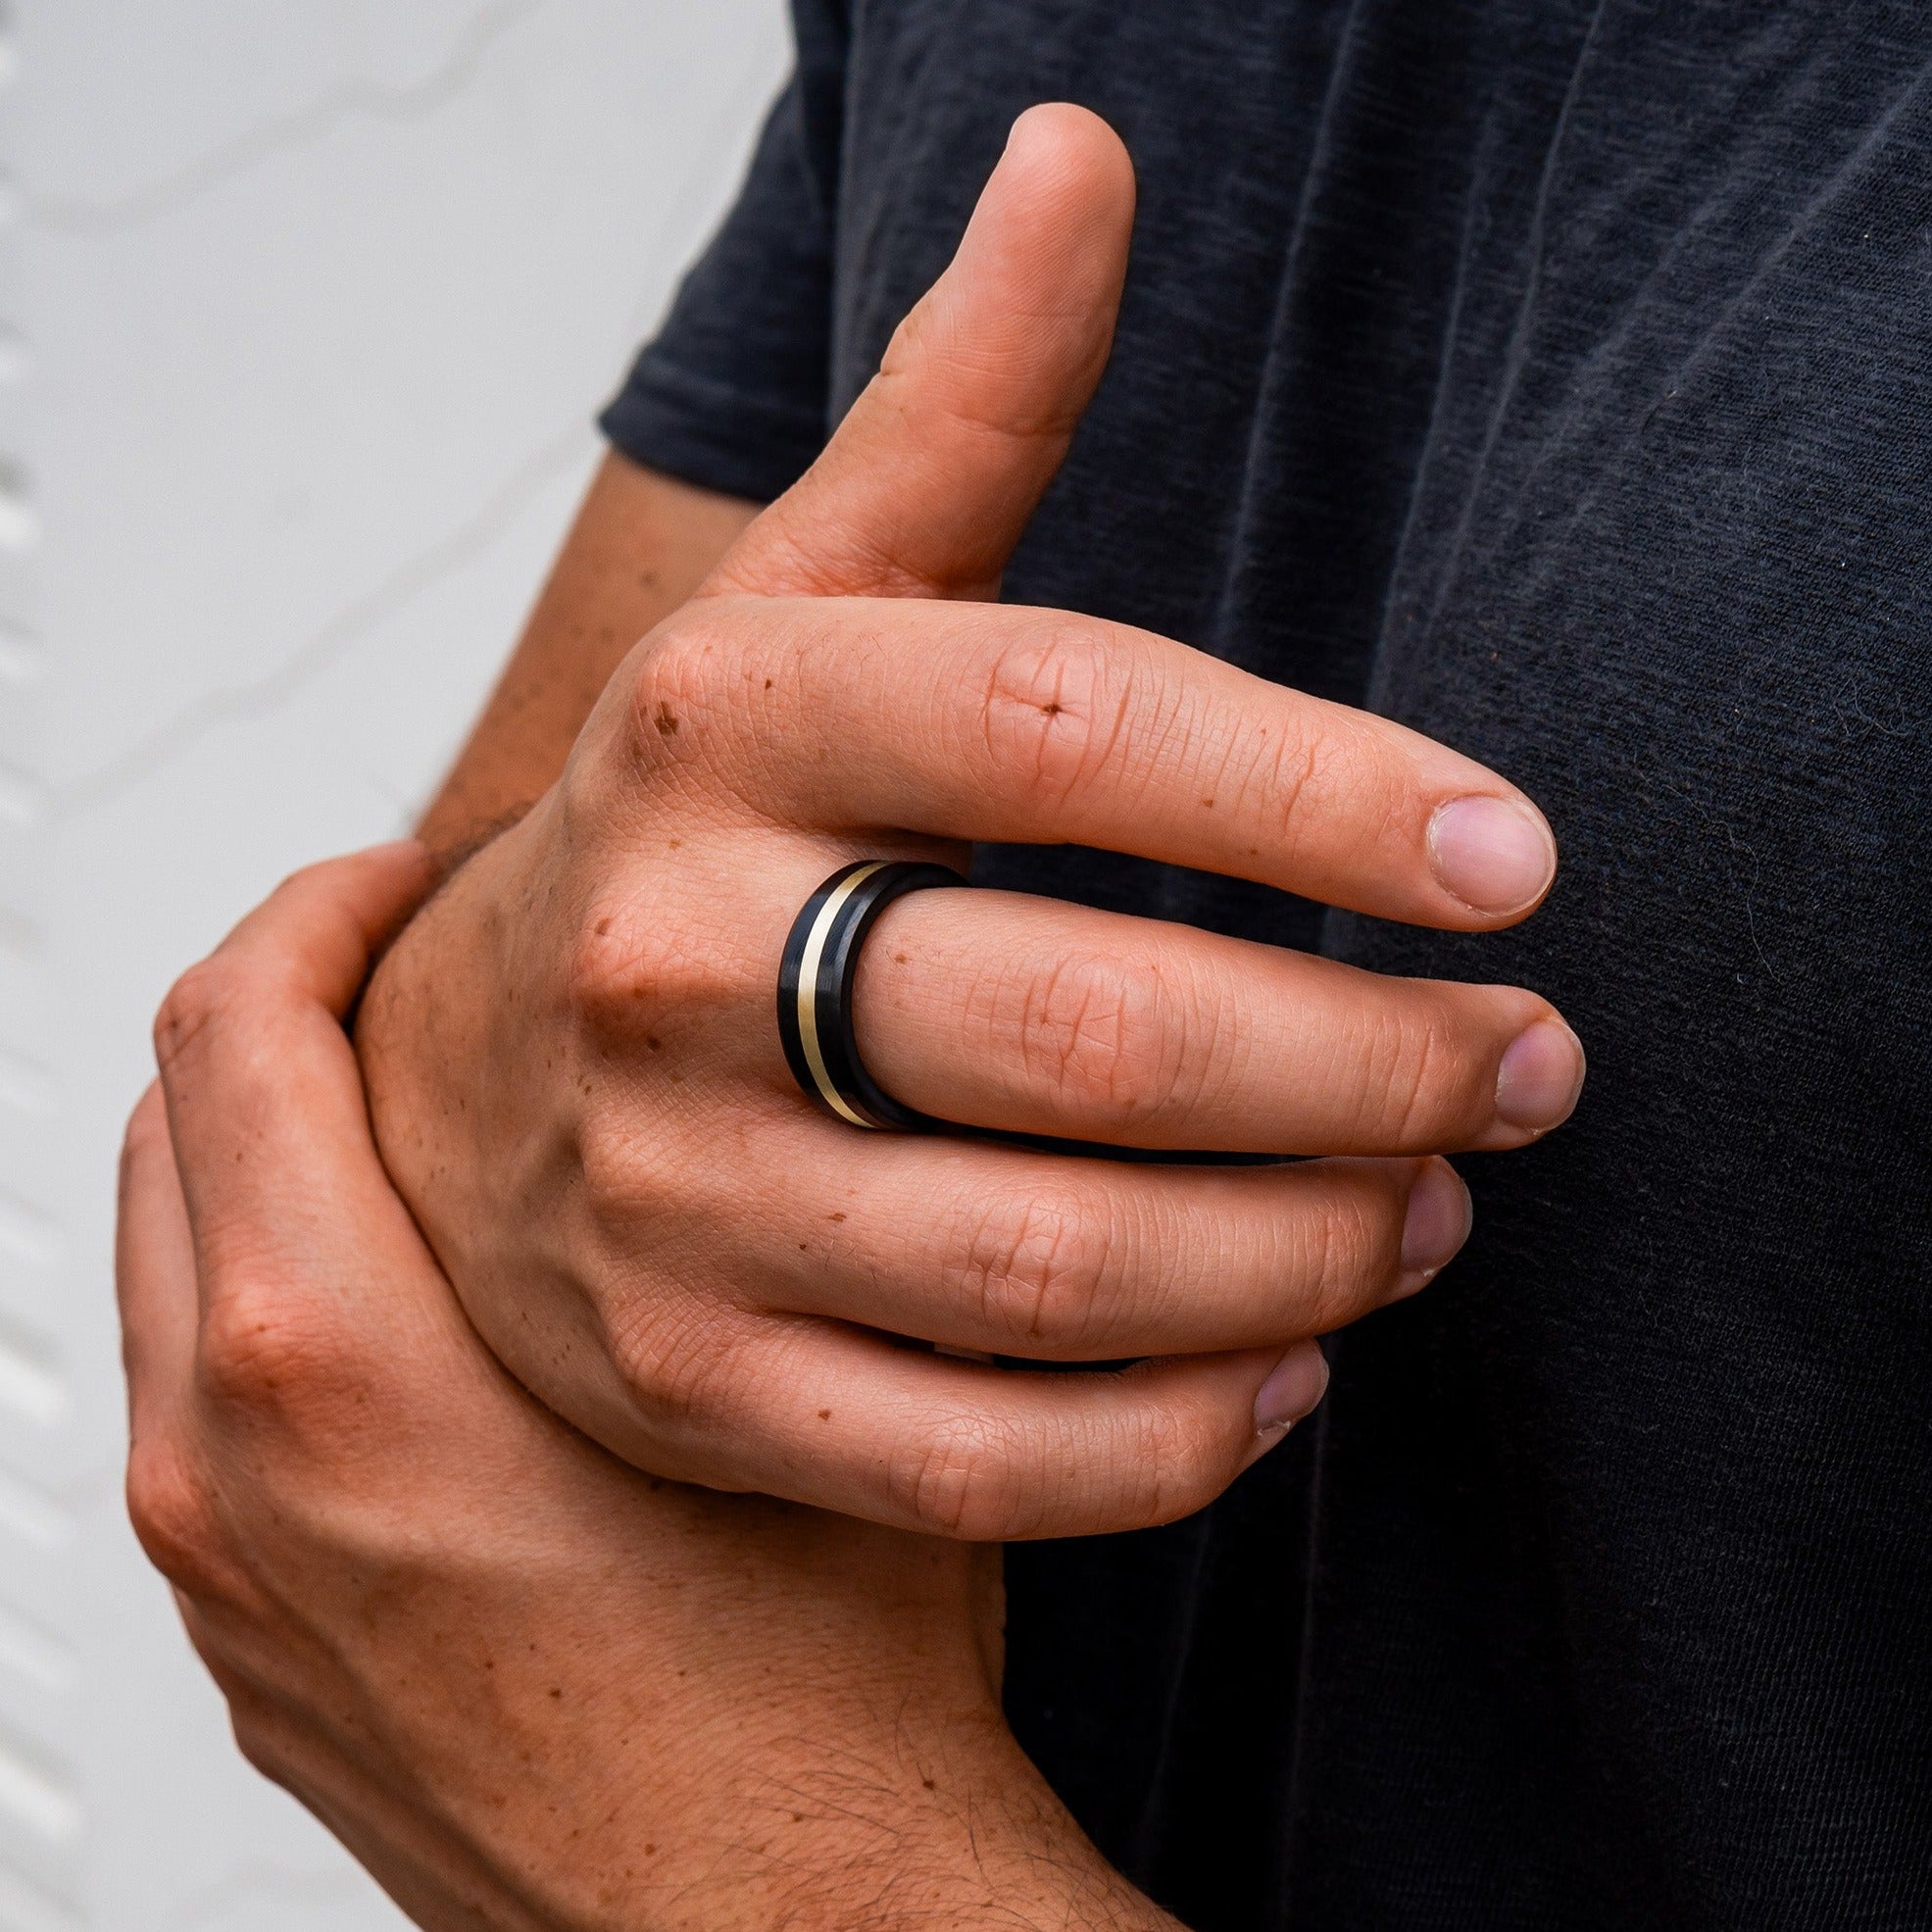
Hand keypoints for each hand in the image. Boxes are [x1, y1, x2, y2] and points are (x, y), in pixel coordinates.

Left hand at [124, 845, 1178, 1931]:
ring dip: (274, 1155)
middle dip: (281, 1011)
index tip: (402, 880)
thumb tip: (724, 1045)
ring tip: (425, 1119)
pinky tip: (430, 1305)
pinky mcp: (257, 1646)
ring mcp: (224, 1576)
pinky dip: (275, 1295)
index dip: (318, 910)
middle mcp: (228, 1482)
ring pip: (172, 1273)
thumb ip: (709, 1208)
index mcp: (336, 1386)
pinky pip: (199, 1404)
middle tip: (413, 967)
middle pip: (165, 1134)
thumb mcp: (782, 1390)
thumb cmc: (802, 1715)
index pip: (233, 1039)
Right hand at [355, 104, 1583, 1536]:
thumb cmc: (696, 833)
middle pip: (1096, 1029)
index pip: (1061, 726)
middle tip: (1524, 1060)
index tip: (1508, 856)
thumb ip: (959, 404)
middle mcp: (668, 959)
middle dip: (1371, 1060)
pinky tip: (1292, 1372)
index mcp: (720, 726)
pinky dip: (1173, 1438)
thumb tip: (1084, 154)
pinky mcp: (693, 1378)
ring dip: (1310, 1249)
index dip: (1317, 793)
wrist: (454, 1084)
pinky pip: (974, 1456)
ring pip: (1061, 1261)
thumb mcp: (804, 606)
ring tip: (1436, 1204)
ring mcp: (668, 1196)